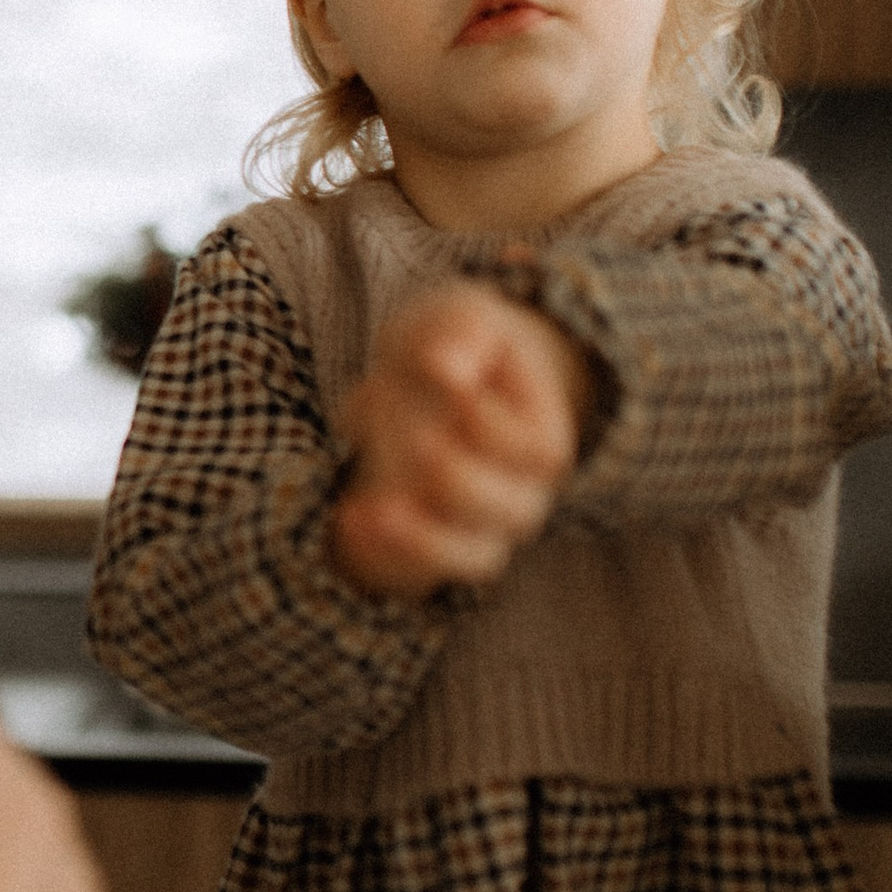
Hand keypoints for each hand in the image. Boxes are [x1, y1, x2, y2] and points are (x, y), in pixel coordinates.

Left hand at [332, 282, 590, 597]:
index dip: (494, 427)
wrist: (426, 383)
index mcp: (544, 436)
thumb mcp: (461, 317)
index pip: (540, 453)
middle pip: (514, 512)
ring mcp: (481, 528)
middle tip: (417, 440)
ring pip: (475, 557)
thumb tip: (447, 368)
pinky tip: (347, 516)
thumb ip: (462, 333)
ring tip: (371, 509)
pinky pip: (423, 573)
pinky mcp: (434, 547)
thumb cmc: (455, 347)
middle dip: (457, 479)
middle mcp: (522, 491)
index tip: (450, 389)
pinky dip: (385, 553)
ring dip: (422, 537)